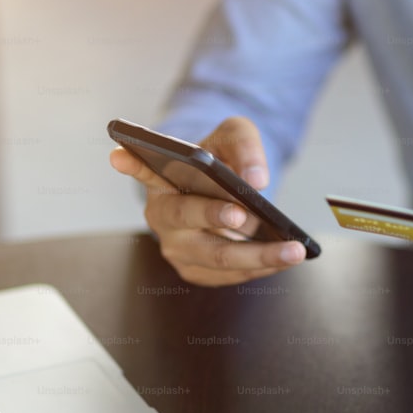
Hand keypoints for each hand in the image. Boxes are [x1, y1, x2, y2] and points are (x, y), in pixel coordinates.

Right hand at [109, 117, 305, 285]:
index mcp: (161, 180)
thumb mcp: (235, 136)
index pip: (142, 170)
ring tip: (293, 249)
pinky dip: (261, 268)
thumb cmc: (223, 161)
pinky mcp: (196, 271)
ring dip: (257, 256)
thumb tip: (257, 180)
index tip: (120, 155)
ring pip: (216, 257)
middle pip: (186, 220)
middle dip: (215, 217)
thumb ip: (245, 146)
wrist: (225, 192)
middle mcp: (162, 218)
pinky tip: (286, 258)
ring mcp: (178, 249)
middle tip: (244, 214)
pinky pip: (230, 275)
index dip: (132, 165)